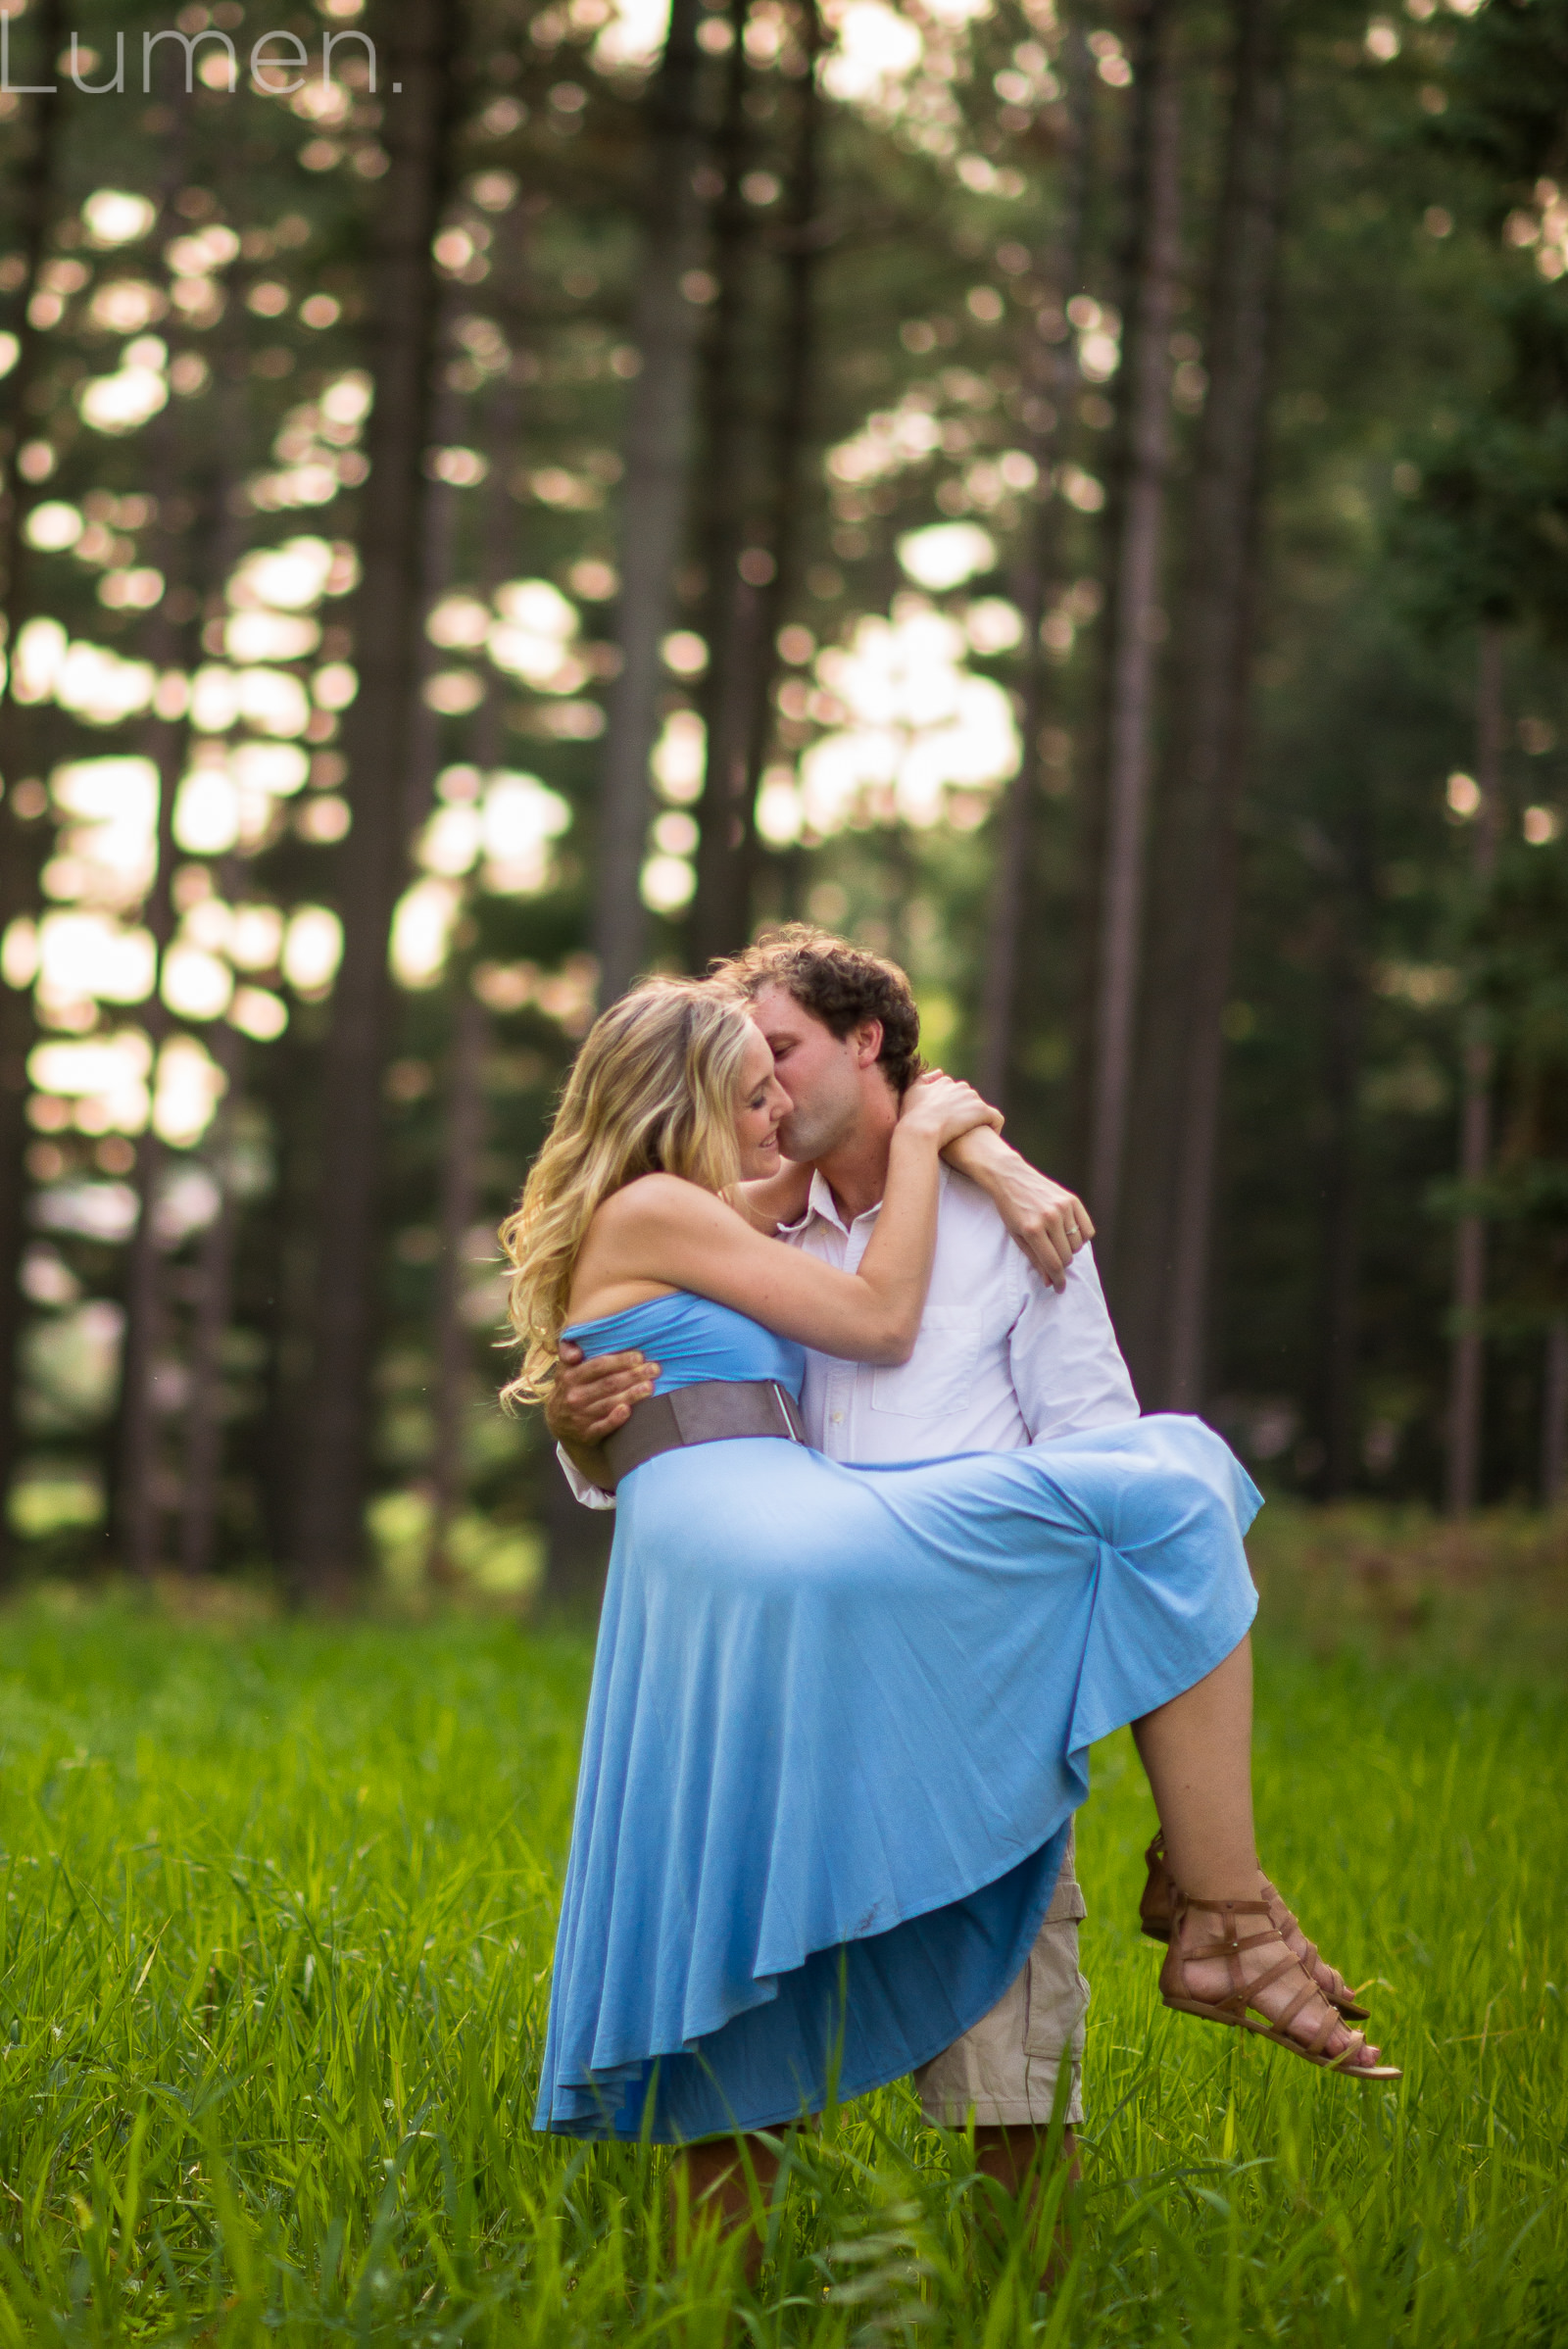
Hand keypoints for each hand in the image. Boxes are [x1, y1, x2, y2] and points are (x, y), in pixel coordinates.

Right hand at [545, 1341, 659, 1450]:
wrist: (558, 1423)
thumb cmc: (570, 1388)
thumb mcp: (565, 1368)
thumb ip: (570, 1352)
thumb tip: (578, 1350)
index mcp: (570, 1377)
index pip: (597, 1365)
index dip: (620, 1361)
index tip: (639, 1357)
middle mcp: (574, 1396)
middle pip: (608, 1384)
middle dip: (633, 1375)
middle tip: (654, 1369)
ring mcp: (580, 1416)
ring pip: (609, 1403)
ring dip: (631, 1394)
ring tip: (650, 1387)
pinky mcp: (587, 1433)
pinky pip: (603, 1426)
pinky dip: (615, 1419)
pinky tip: (628, 1409)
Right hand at [897, 1072, 1003, 1149]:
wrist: (921, 1129)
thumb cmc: (912, 1115)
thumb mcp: (912, 1092)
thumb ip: (923, 1079)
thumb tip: (939, 1072)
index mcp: (945, 1082)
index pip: (954, 1091)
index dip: (952, 1107)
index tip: (948, 1120)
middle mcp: (960, 1086)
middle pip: (968, 1099)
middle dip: (965, 1111)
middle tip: (959, 1129)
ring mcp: (972, 1098)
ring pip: (980, 1108)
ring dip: (977, 1119)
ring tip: (973, 1135)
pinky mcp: (982, 1111)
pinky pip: (995, 1118)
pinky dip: (994, 1127)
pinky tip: (989, 1137)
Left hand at [989, 1156, 1093, 1291]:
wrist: (1010, 1177)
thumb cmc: (1011, 1209)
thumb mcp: (1017, 1237)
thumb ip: (1035, 1259)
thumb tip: (1050, 1281)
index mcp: (1033, 1230)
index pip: (1053, 1263)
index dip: (1058, 1280)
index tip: (1059, 1288)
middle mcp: (1050, 1218)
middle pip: (1067, 1256)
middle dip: (1061, 1265)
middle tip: (1054, 1262)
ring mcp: (1063, 1208)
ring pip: (1078, 1245)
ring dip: (1070, 1250)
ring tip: (1058, 1244)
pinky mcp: (1072, 1200)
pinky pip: (1087, 1229)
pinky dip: (1081, 1237)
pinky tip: (1069, 1235)